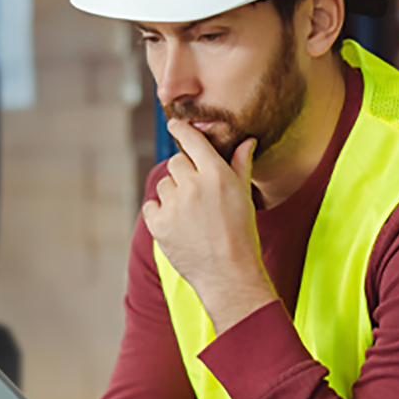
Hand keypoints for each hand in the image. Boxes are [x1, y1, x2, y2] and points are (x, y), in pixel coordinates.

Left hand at [141, 121, 277, 333]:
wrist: (229, 275)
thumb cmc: (241, 234)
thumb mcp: (244, 196)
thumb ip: (241, 164)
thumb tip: (246, 140)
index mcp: (216, 174)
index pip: (192, 140)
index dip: (181, 129)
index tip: (174, 124)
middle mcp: (193, 185)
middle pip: (176, 162)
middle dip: (184, 173)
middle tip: (197, 194)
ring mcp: (174, 205)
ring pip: (164, 185)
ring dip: (173, 195)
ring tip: (192, 216)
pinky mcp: (158, 224)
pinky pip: (152, 207)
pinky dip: (161, 213)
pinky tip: (178, 226)